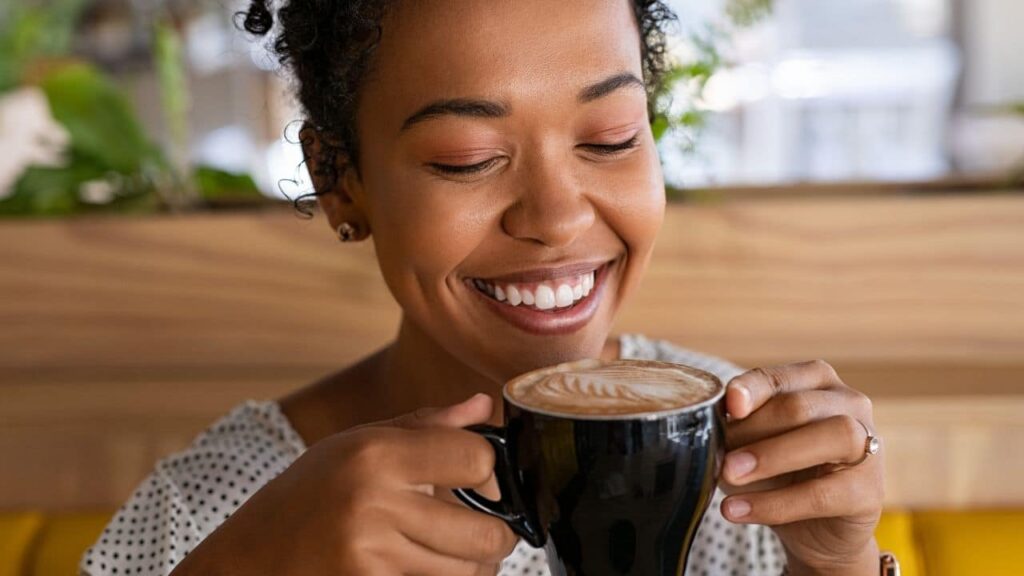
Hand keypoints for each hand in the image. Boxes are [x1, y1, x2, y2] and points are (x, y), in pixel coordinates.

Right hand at [171, 394, 514, 575]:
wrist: (244, 561)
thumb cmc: (303, 498)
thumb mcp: (354, 445)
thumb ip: (424, 427)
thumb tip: (482, 406)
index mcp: (374, 455)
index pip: (476, 459)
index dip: (490, 472)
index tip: (482, 481)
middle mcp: (373, 504)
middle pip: (485, 531)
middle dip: (495, 534)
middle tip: (486, 530)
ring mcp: (369, 557)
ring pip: (468, 573)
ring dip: (473, 568)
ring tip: (457, 554)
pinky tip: (424, 568)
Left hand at [720, 360, 883, 575]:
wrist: (814, 531)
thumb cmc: (781, 474)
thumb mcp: (752, 445)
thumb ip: (738, 430)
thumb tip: (712, 429)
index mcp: (815, 382)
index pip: (779, 378)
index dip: (753, 389)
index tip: (729, 405)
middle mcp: (849, 403)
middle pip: (800, 407)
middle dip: (755, 430)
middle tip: (720, 457)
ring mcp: (868, 445)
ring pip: (830, 436)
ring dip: (772, 457)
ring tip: (729, 477)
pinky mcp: (870, 491)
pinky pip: (824, 493)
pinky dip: (776, 504)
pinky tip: (741, 510)